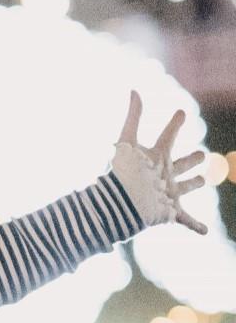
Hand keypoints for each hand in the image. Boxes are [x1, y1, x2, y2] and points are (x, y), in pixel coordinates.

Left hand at [114, 91, 208, 234]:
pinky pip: (186, 220)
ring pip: (186, 187)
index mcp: (154, 158)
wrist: (118, 205)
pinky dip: (195, 226)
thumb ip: (132, 117)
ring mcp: (168, 194)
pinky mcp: (170, 212)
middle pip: (181, 164)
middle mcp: (163, 175)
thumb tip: (134, 90)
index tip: (180, 112)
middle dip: (192, 159)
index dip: (174, 124)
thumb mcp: (127, 143)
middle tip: (201, 154)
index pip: (167, 137)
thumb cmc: (123, 174)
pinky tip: (204, 232)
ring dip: (194, 183)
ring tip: (204, 179)